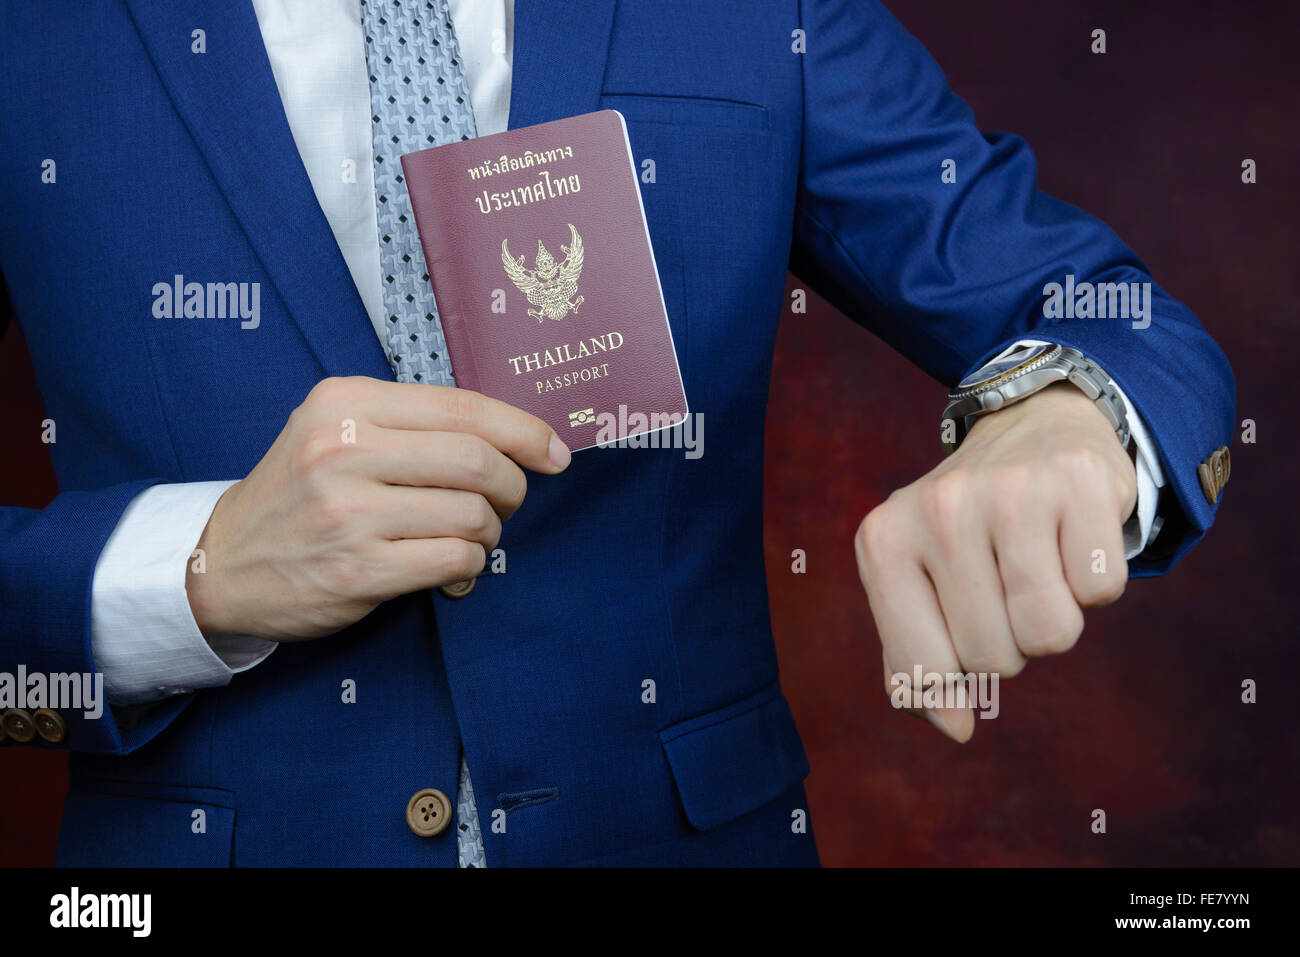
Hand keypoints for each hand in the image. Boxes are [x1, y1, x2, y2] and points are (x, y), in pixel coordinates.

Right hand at [186, 376, 570, 640]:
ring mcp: (348, 512)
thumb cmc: (300, 493)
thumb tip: (514, 436)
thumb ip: (413, 424)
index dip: (524, 430)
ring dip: (490, 533)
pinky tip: (452, 568)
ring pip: (472, 514)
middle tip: (507, 504)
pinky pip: (454, 560)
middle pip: (478, 461)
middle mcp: (343, 450)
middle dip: (513, 487)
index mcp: (346, 402)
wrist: (222, 563)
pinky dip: (470, 566)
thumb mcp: (337, 431)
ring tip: (469, 538)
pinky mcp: (357, 570)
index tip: (554, 452)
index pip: (463, 407)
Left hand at [854, 382, 1137, 741]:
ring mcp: (1008, 491)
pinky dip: (1096, 582)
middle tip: (1006, 585)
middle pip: (994, 658)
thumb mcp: (917, 585)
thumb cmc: (968, 530)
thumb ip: (916, 665)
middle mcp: (938, 510)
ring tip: (1038, 564)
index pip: (923, 669)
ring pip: (1051, 635)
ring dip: (1055, 618)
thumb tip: (956, 728)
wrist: (1031, 428)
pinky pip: (1102, 592)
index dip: (954, 678)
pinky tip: (1073, 538)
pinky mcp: (1077, 482)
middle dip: (1010, 644)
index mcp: (883, 541)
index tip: (961, 634)